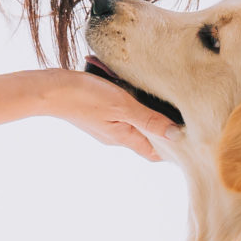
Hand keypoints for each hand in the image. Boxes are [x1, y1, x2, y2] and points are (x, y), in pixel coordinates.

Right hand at [34, 68, 179, 161]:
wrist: (51, 88)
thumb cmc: (85, 97)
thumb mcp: (123, 106)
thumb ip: (149, 120)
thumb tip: (176, 135)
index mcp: (124, 138)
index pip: (154, 152)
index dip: (172, 147)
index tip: (189, 134)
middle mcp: (116, 136)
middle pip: (146, 137)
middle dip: (162, 128)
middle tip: (181, 111)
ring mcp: (105, 124)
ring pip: (134, 123)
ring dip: (146, 113)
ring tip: (162, 97)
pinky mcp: (97, 112)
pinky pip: (121, 112)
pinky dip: (131, 103)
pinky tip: (134, 89)